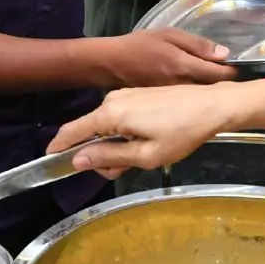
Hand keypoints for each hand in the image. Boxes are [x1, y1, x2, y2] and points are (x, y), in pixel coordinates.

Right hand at [51, 83, 242, 176]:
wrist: (214, 105)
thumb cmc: (182, 132)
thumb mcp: (146, 154)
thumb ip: (109, 157)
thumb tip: (78, 159)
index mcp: (111, 113)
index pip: (74, 131)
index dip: (60, 147)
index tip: (50, 160)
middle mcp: (113, 100)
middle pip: (92, 132)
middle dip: (101, 155)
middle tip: (125, 169)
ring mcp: (127, 94)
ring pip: (108, 127)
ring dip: (117, 145)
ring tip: (144, 156)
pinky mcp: (139, 94)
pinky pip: (121, 117)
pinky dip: (127, 134)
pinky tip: (148, 142)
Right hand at [95, 28, 237, 88]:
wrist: (112, 64)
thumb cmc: (140, 45)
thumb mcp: (169, 35)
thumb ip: (197, 45)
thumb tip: (224, 54)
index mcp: (184, 67)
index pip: (219, 75)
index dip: (231, 72)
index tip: (233, 67)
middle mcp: (182, 85)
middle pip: (212, 88)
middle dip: (220, 82)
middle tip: (220, 73)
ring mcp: (174, 98)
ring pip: (200, 95)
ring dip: (206, 89)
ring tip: (205, 79)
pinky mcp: (166, 104)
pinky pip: (186, 100)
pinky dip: (192, 96)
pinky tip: (188, 88)